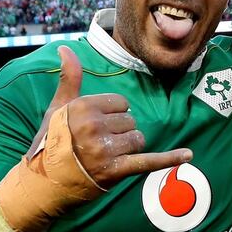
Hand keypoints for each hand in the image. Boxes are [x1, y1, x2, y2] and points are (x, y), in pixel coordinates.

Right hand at [33, 46, 192, 189]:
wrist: (44, 182)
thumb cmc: (51, 142)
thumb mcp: (57, 107)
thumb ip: (69, 77)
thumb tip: (66, 48)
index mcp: (83, 108)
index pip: (120, 102)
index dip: (112, 114)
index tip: (96, 125)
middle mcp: (95, 127)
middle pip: (130, 121)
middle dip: (120, 131)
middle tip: (98, 144)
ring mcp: (106, 150)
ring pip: (138, 139)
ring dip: (129, 147)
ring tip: (107, 155)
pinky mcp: (115, 171)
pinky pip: (148, 161)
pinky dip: (169, 159)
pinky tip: (188, 154)